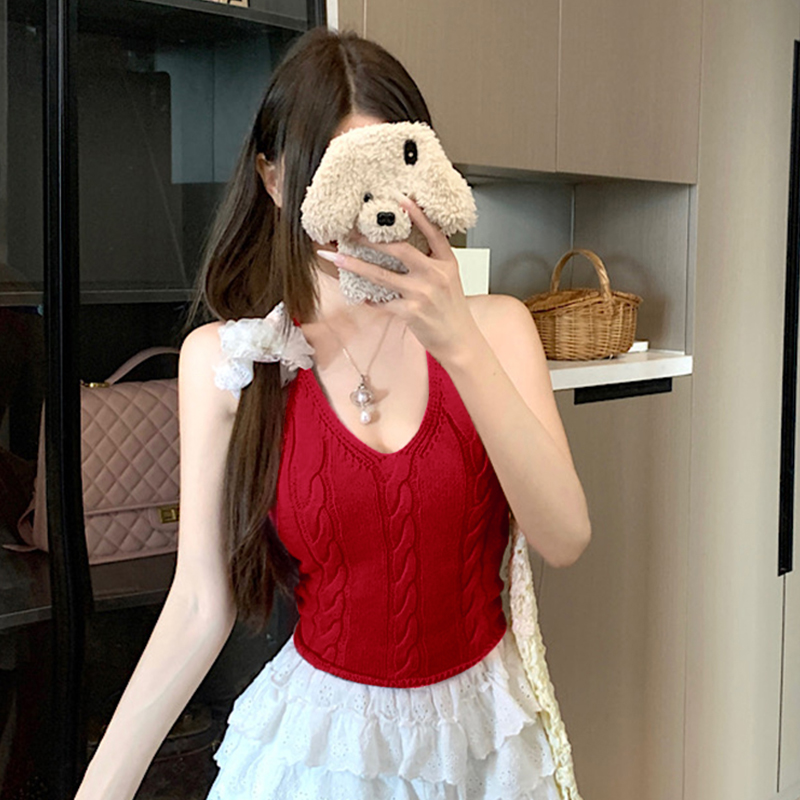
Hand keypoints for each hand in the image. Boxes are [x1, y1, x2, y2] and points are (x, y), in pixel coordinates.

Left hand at [316, 198, 480, 363]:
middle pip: (398, 250)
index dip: (416, 215)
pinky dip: (368, 298)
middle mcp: (435, 274)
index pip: (432, 232)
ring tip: (335, 256)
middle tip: (349, 230)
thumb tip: (404, 247)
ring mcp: (422, 293)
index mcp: (447, 263)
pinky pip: (381, 302)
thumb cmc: (452, 311)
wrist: (460, 342)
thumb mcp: (451, 279)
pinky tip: (358, 295)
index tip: (399, 199)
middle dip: (370, 239)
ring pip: (381, 275)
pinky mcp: (411, 312)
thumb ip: (433, 262)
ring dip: (354, 265)